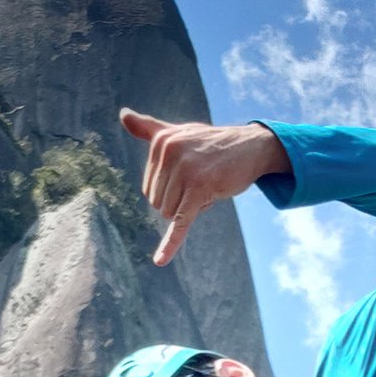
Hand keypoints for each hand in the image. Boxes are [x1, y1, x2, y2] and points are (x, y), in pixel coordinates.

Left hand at [119, 109, 289, 264]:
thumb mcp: (179, 132)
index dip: (171, 188)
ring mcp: (185, 171)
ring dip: (190, 207)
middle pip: (158, 202)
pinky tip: (160, 261)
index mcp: (161, 142)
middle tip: (202, 178)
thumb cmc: (211, 143)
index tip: (191, 169)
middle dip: (180, 199)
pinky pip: (180, 223)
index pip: (150, 188)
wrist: (252, 146)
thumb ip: (150, 128)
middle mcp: (170, 153)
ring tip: (209, 184)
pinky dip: (171, 244)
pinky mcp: (199, 190)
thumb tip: (123, 115)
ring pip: (170, 213)